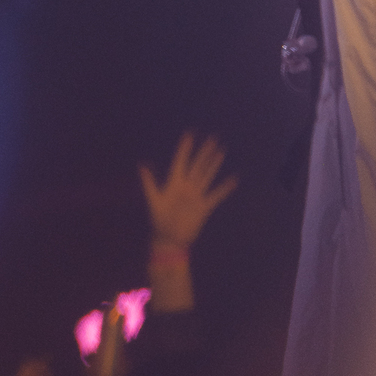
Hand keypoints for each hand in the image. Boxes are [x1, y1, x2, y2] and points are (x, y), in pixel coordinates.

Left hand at [140, 133, 238, 248]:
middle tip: (212, 138)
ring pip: (207, 176)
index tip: (189, 134)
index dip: (185, 148)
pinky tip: (234, 180)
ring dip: (214, 164)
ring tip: (221, 151)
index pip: (181, 161)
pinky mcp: (204, 207)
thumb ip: (149, 183)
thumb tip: (142, 166)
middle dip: (204, 152)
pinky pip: (216, 195)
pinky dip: (225, 188)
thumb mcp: (153, 201)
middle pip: (197, 165)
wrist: (169, 241)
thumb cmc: (159, 221)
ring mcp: (196, 196)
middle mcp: (187, 187)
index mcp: (174, 183)